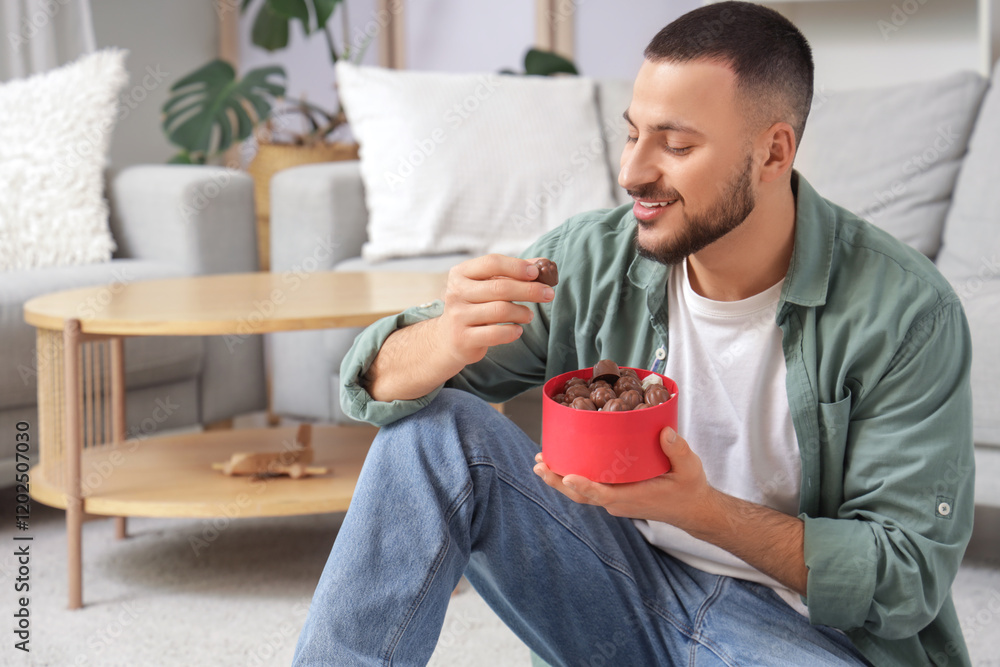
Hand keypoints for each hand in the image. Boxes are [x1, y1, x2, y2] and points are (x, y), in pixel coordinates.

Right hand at [436, 254, 554, 368]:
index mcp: (461, 273)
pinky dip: (512, 332)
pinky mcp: (463, 338)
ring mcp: (458, 316)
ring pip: (500, 310)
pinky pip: (495, 334)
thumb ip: (511, 274)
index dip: (517, 266)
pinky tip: (518, 330)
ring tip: (529, 315)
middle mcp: (456, 292)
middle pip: (500, 287)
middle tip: (549, 293)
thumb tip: (543, 264)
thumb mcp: (486, 286)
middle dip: (529, 290)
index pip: (492, 263)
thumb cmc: (475, 306)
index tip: (536, 272)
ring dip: (522, 312)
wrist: (449, 338)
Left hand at [532, 426, 718, 529]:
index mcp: (632, 497)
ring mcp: (614, 501)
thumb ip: (678, 450)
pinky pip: (588, 489)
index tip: (567, 476)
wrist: (692, 509)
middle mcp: (618, 502)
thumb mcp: (690, 467)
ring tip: (540, 463)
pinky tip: (561, 464)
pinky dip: (571, 478)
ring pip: (580, 493)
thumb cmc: (689, 488)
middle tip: (539, 464)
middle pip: (581, 495)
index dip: (584, 486)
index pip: (603, 494)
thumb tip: (665, 432)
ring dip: (559, 479)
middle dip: (558, 480)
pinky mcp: (614, 496)